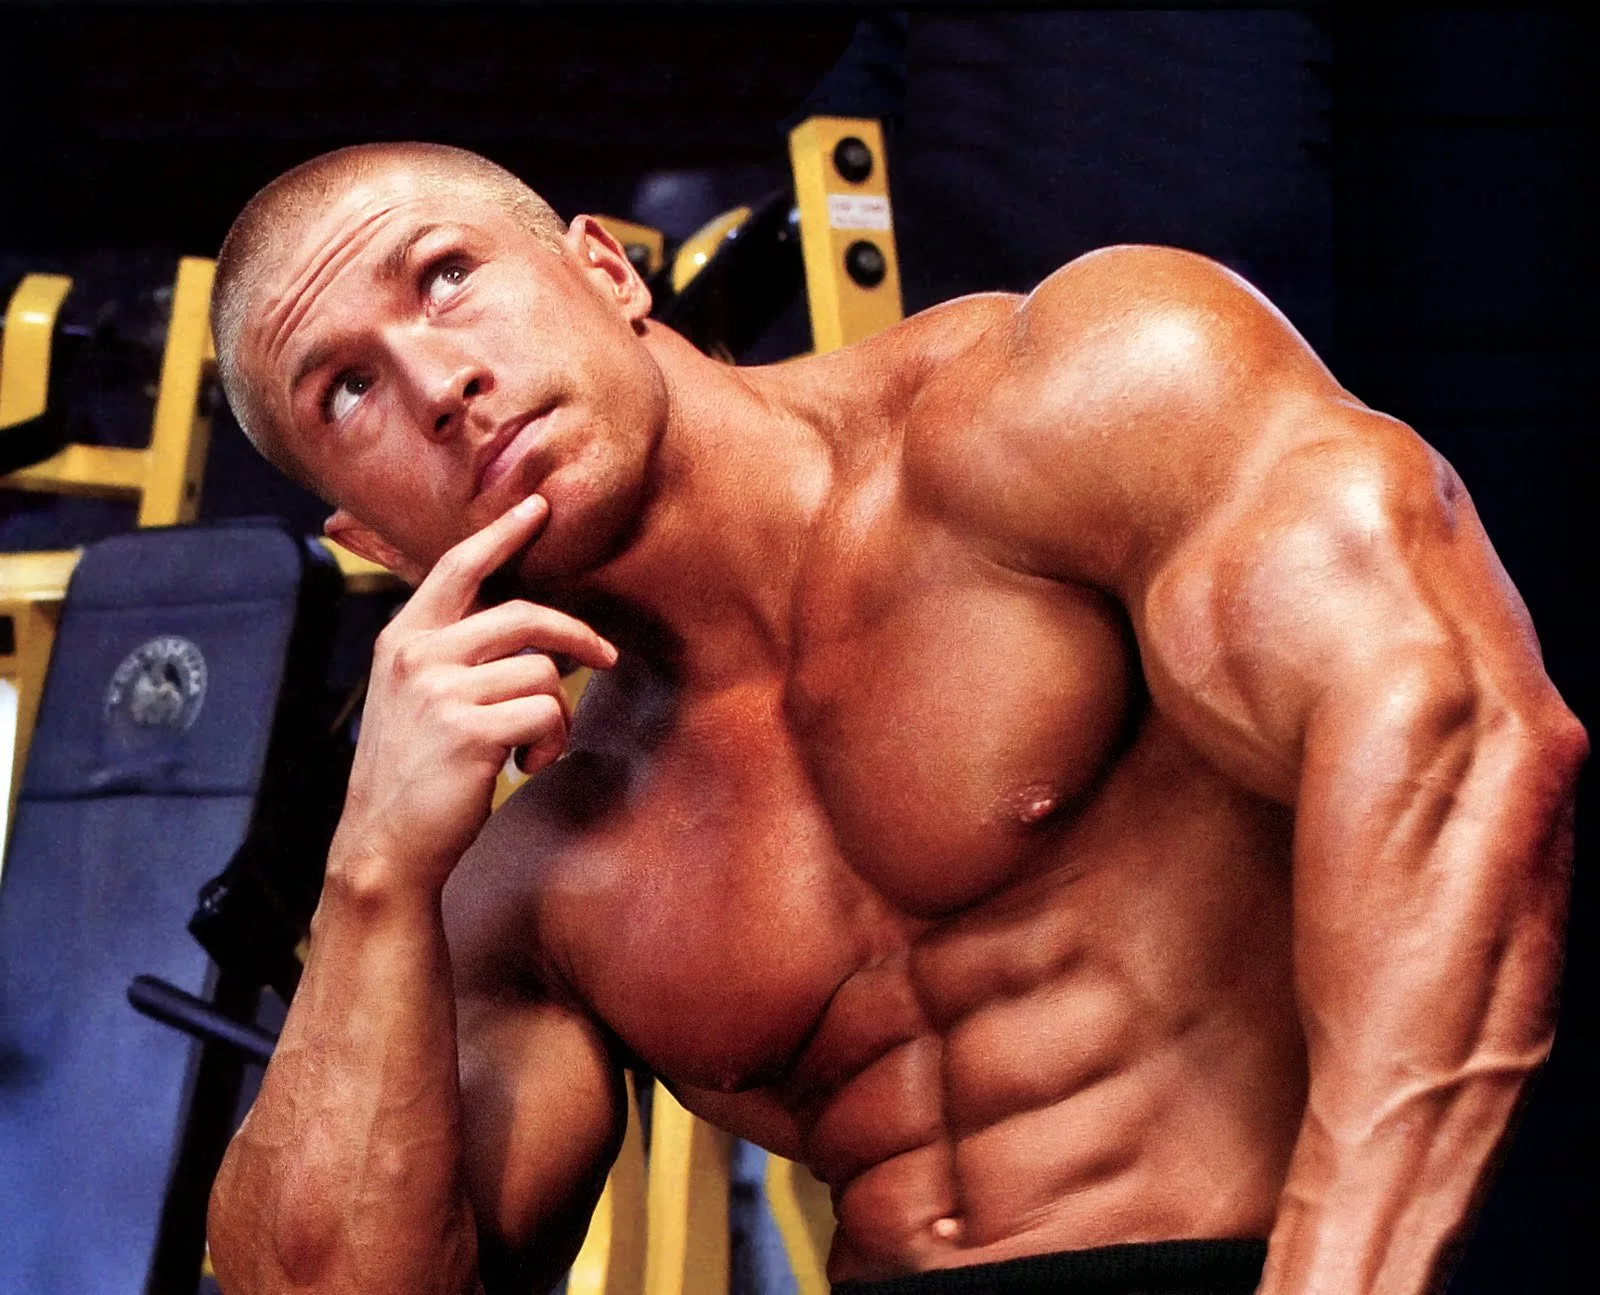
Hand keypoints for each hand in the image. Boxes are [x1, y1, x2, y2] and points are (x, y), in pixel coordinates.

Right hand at [331, 495, 617, 895]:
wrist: (385, 844)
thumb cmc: (415, 771)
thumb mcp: (416, 696)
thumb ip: (454, 653)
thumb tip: (532, 627)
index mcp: (404, 639)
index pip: (457, 567)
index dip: (502, 533)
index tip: (539, 506)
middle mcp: (418, 655)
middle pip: (526, 616)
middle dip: (577, 637)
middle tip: (605, 658)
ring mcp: (441, 691)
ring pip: (544, 672)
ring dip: (555, 714)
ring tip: (529, 747)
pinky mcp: (469, 730)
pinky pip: (546, 713)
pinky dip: (551, 743)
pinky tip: (524, 765)